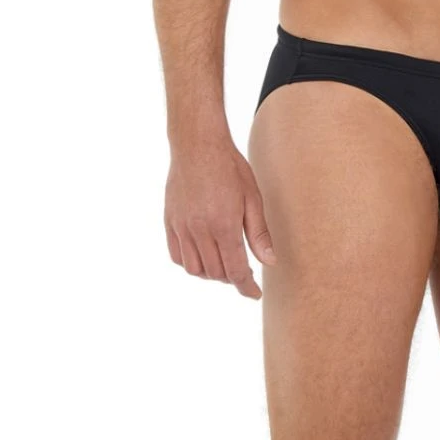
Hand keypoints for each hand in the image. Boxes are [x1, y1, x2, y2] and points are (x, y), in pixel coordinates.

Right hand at [164, 136, 275, 300]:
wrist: (197, 144)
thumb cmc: (230, 168)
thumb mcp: (253, 199)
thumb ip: (259, 233)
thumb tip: (269, 262)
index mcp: (224, 225)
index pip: (236, 270)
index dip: (246, 287)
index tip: (254, 294)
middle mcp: (199, 230)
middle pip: (216, 273)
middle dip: (232, 279)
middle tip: (243, 272)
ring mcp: (181, 227)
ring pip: (194, 269)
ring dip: (211, 274)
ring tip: (223, 264)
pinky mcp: (170, 221)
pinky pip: (177, 255)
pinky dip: (190, 263)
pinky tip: (202, 255)